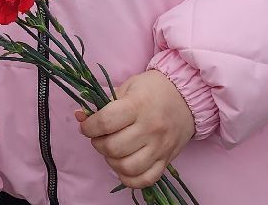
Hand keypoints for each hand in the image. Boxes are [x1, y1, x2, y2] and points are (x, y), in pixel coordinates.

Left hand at [76, 70, 194, 189]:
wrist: (188, 96)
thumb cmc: (153, 89)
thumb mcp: (127, 87)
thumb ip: (103, 103)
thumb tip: (80, 116)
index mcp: (138, 105)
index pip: (106, 122)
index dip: (89, 127)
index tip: (86, 126)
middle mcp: (150, 128)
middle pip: (113, 148)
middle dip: (98, 144)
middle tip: (99, 137)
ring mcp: (160, 147)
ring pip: (127, 167)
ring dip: (111, 162)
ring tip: (111, 151)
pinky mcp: (167, 160)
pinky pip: (145, 180)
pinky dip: (129, 178)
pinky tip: (123, 166)